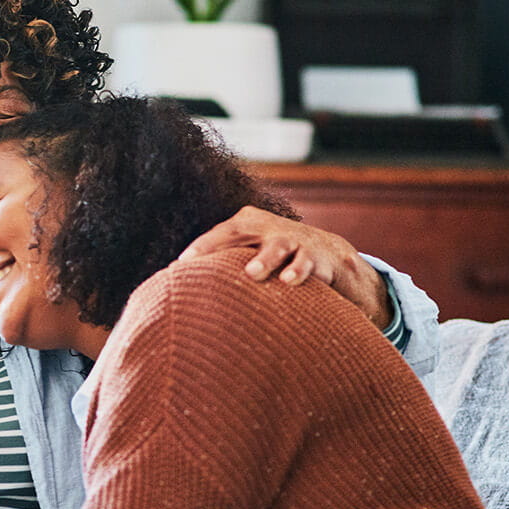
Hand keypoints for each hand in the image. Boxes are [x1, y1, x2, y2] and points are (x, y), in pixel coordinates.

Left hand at [179, 206, 393, 327]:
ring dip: (264, 259)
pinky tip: (289, 281)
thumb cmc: (277, 257)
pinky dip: (298, 270)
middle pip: (239, 232)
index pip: (218, 233)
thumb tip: (183, 284)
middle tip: (197, 263)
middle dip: (219, 247)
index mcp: (247, 224)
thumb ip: (225, 263)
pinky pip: (306, 262)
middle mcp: (268, 228)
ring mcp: (293, 240)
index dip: (200, 247)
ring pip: (276, 247)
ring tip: (252, 273)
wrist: (330, 254)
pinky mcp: (317, 255)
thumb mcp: (251, 252)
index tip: (179, 263)